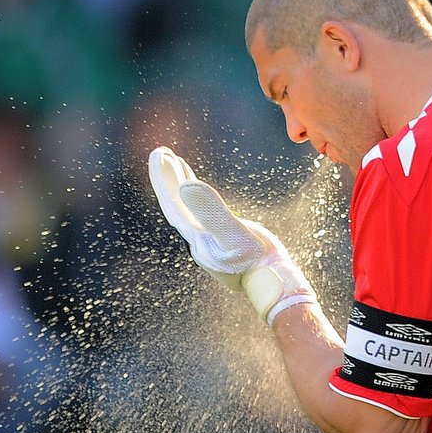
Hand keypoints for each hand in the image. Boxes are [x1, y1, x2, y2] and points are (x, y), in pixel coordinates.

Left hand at [148, 146, 316, 323]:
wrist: (271, 281)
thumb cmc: (254, 260)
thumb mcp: (232, 234)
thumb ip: (211, 211)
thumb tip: (186, 186)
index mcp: (194, 236)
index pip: (173, 202)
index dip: (165, 178)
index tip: (161, 154)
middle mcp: (197, 237)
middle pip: (175, 203)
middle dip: (167, 178)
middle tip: (160, 152)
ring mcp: (208, 238)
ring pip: (187, 207)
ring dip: (179, 184)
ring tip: (175, 162)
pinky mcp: (221, 237)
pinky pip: (201, 211)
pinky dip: (197, 195)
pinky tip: (198, 186)